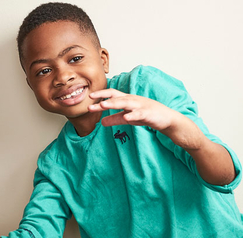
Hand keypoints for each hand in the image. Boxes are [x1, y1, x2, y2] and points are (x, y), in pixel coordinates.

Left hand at [89, 88, 235, 184]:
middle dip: (104, 98)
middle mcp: (134, 100)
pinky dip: (133, 114)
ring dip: (115, 103)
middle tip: (91, 100)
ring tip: (104, 105)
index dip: (102, 95)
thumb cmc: (147, 117)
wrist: (168, 121)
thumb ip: (115, 119)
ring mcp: (142, 106)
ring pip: (127, 103)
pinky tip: (126, 116)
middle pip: (118, 97)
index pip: (113, 95)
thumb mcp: (128, 119)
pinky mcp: (150, 114)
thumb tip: (101, 122)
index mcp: (129, 100)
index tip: (90, 98)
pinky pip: (140, 114)